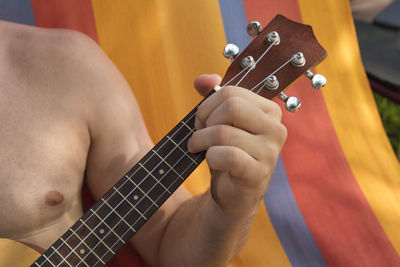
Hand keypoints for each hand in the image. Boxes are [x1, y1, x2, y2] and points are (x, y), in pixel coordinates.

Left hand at [188, 74, 286, 215]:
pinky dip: (210, 157)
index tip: (203, 121)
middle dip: (205, 119)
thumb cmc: (228, 151)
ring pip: (223, 132)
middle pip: (230, 106)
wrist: (235, 192)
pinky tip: (210, 161)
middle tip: (200, 134)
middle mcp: (276, 128)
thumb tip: (202, 80)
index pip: (231, 92)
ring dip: (201, 140)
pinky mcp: (259, 173)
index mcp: (269, 110)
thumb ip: (212, 96)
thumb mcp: (220, 121)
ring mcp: (270, 151)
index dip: (208, 105)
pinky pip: (227, 156)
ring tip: (198, 148)